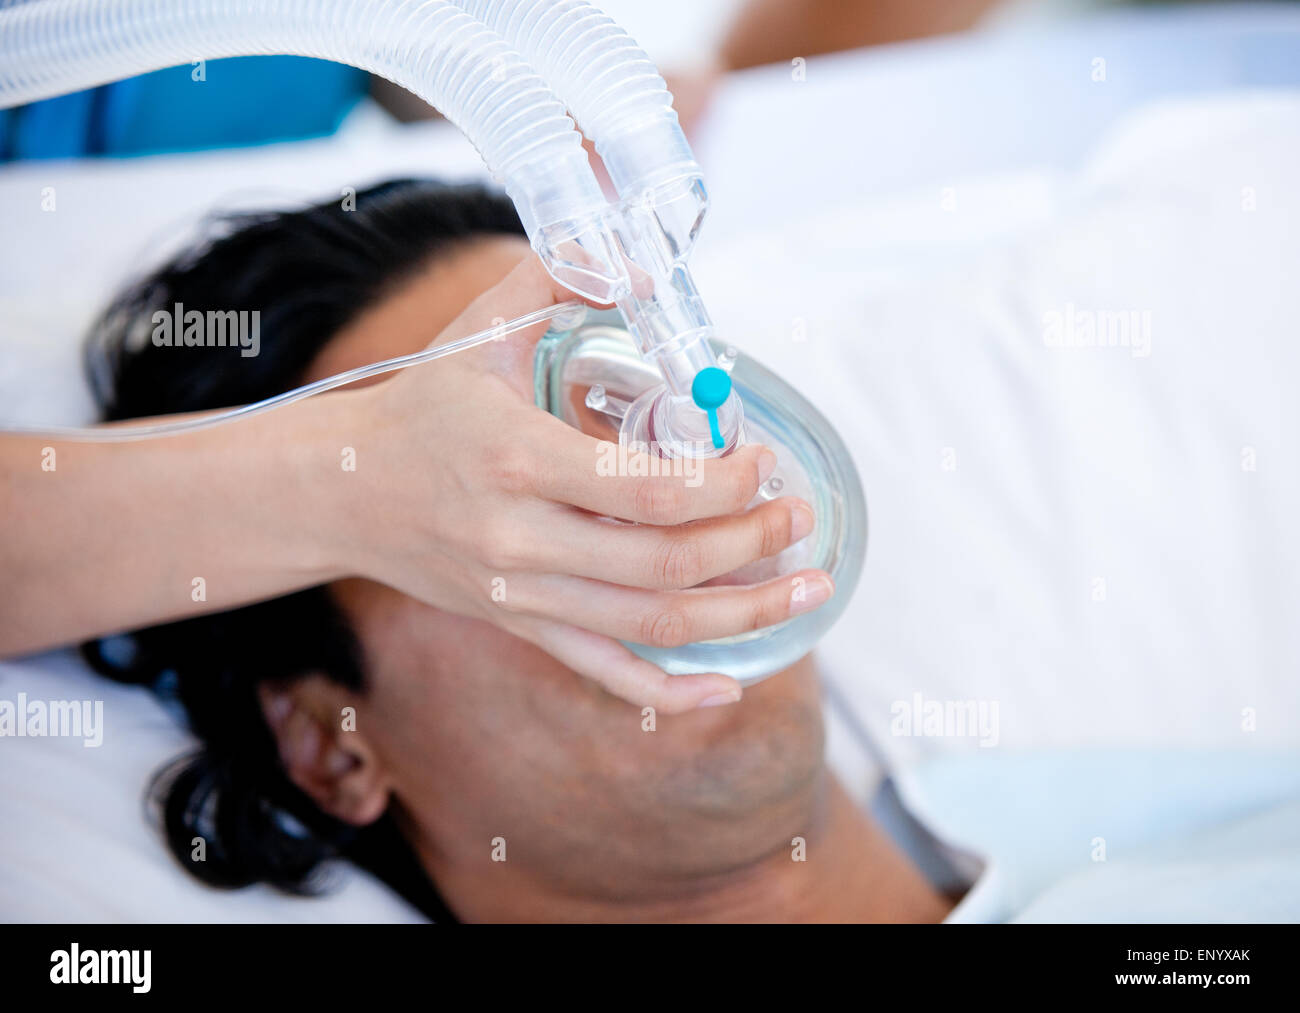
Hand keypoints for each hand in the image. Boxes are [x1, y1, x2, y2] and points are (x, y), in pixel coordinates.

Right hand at [329, 254, 832, 711]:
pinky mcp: (519, 625)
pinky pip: (605, 673)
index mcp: (517, 458)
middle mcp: (522, 539)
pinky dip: (670, 693)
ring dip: (742, 617)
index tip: (765, 462)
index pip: (650, 491)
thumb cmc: (419, 406)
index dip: (726, 485)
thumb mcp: (481, 330)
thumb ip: (557, 278)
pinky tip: (726, 690)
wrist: (339, 490)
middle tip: (800, 518)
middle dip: (753, 545)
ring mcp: (521, 595)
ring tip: (804, 590)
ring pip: (651, 627)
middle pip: (666, 565)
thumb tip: (647, 266)